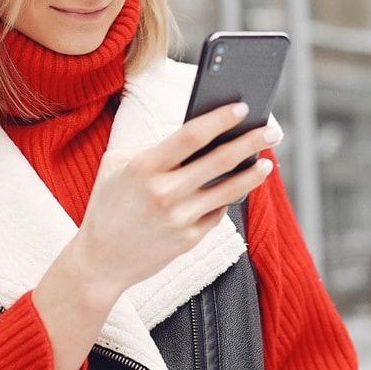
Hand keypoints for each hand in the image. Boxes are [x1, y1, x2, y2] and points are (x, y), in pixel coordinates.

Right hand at [34, 102, 279, 369]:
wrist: (100, 261)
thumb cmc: (107, 205)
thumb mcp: (116, 166)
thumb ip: (152, 148)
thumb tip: (196, 135)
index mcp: (144, 168)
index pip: (192, 136)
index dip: (220, 119)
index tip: (243, 108)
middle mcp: (165, 193)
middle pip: (220, 160)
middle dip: (250, 142)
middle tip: (271, 130)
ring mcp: (179, 219)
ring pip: (229, 190)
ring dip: (253, 174)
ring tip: (267, 162)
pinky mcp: (189, 240)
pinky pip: (218, 213)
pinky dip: (229, 199)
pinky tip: (238, 188)